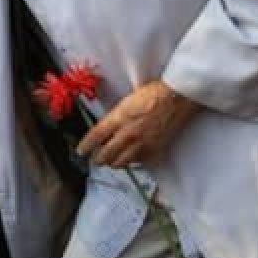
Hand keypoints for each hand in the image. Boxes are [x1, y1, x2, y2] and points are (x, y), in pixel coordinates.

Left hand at [76, 81, 200, 168]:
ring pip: (121, 162)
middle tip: (95, 160)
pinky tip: (130, 158)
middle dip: (98, 160)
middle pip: (106, 155)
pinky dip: (132, 162)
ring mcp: (141, 144)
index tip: (81, 151)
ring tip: (111, 161)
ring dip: (114, 163)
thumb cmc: (153, 94)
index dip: (86, 146)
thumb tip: (106, 129)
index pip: (96, 136)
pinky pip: (138, 162)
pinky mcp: (154, 150)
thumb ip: (115, 117)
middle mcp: (128, 134)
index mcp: (119, 118)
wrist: (176, 98)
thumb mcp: (126, 102)